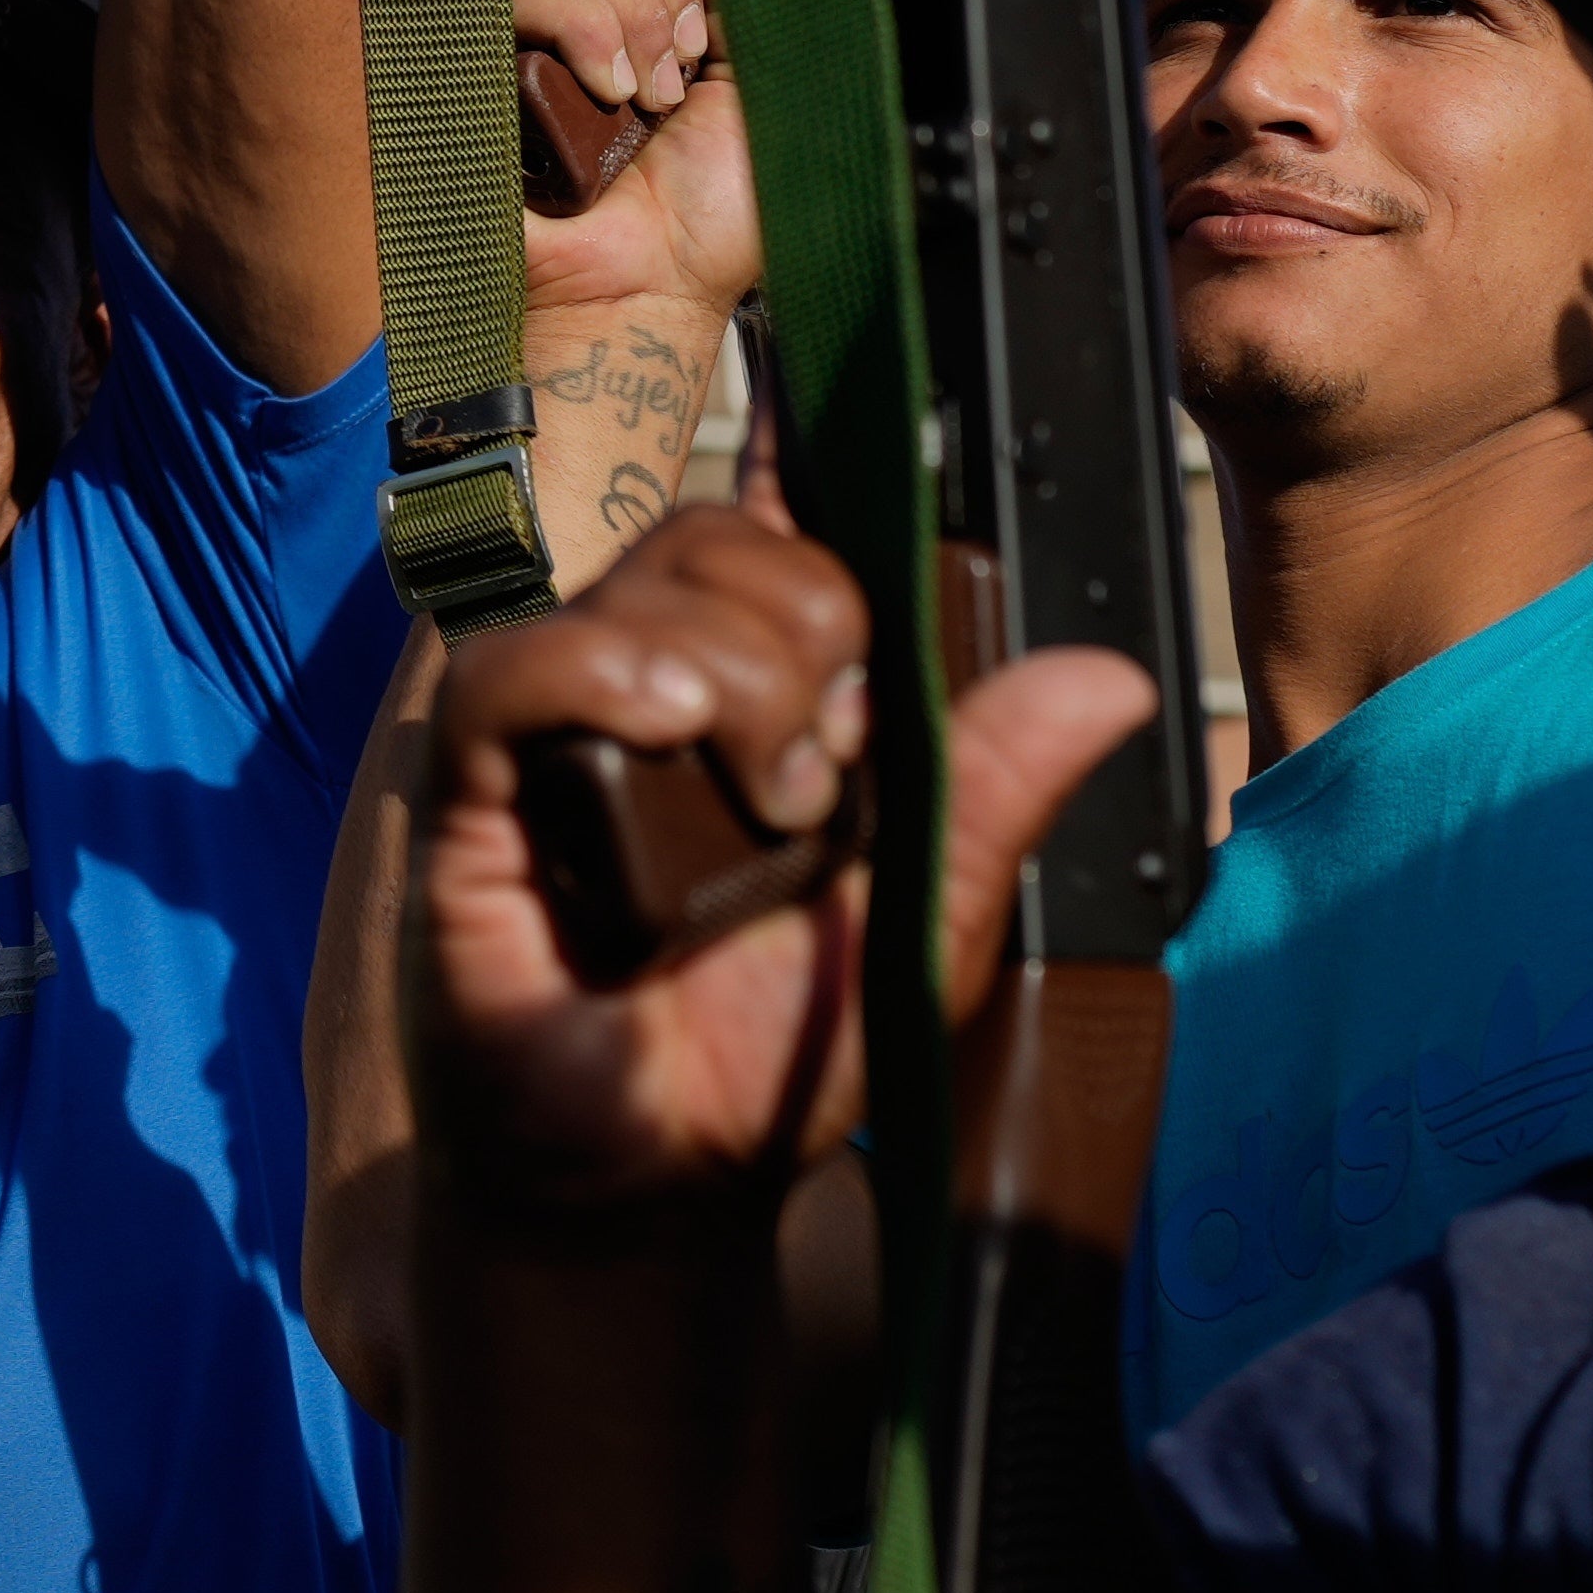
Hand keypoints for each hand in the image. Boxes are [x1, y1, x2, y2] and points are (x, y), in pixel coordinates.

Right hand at [404, 509, 1136, 1235]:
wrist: (650, 1180)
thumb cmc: (771, 1052)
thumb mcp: (920, 919)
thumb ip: (996, 792)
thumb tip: (1116, 678)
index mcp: (771, 697)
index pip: (790, 526)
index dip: (811, 461)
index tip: (832, 412)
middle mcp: (662, 683)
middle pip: (737, 540)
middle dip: (815, 633)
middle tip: (822, 789)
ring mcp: (565, 723)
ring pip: (650, 582)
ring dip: (737, 676)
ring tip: (761, 812)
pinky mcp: (476, 780)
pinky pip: (518, 665)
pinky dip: (594, 672)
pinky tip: (661, 724)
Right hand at [508, 0, 758, 325]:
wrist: (648, 288)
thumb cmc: (708, 214)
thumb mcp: (762, 75)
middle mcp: (578, 0)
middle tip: (688, 62)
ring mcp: (522, 28)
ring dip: (632, 15)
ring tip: (650, 98)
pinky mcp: (477, 56)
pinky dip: (584, 30)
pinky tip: (606, 94)